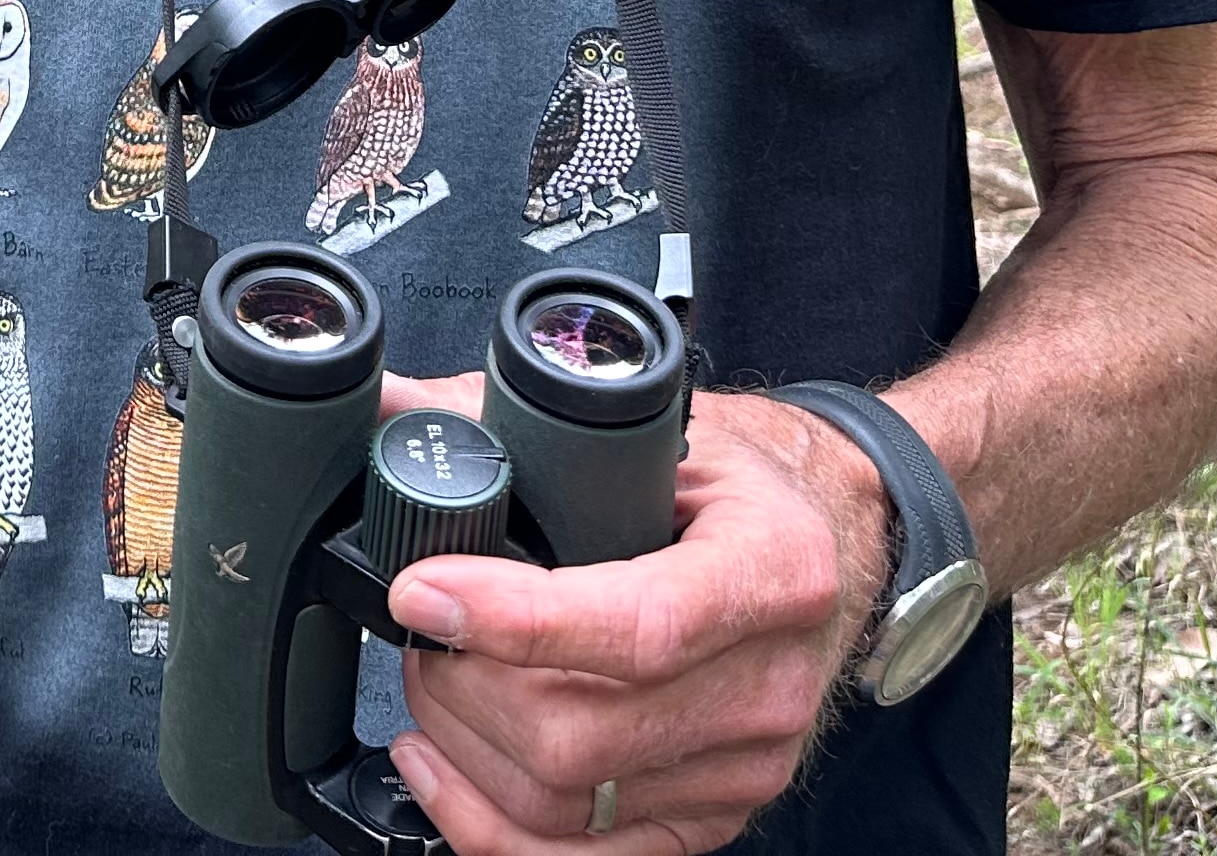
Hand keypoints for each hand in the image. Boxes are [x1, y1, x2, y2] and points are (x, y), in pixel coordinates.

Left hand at [371, 375, 887, 851]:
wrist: (835, 536)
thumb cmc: (735, 481)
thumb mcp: (652, 426)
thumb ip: (514, 417)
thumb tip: (381, 404)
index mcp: (773, 570)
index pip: (638, 626)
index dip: (516, 621)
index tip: (422, 591)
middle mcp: (770, 684)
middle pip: (582, 734)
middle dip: (464, 685)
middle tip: (420, 629)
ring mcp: (746, 766)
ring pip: (565, 804)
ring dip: (464, 750)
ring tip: (430, 681)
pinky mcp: (713, 815)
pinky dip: (490, 830)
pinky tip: (440, 772)